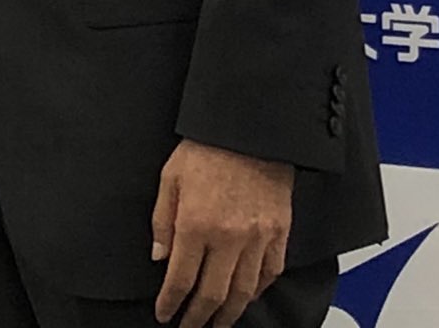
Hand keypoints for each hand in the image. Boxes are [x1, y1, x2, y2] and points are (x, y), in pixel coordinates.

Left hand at [151, 138, 293, 327]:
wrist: (249, 130)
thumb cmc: (205, 148)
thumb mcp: (170, 178)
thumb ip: (162, 222)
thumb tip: (159, 258)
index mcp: (196, 224)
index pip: (180, 279)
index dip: (170, 302)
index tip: (164, 314)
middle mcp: (228, 238)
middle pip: (212, 294)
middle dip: (198, 317)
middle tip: (189, 327)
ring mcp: (258, 238)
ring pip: (244, 292)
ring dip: (229, 313)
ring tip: (217, 322)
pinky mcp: (279, 233)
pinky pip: (270, 273)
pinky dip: (258, 291)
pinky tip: (247, 296)